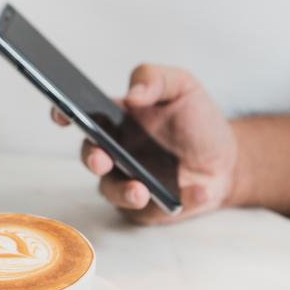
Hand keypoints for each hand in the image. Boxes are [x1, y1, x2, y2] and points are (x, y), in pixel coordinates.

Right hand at [51, 64, 237, 224]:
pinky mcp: (147, 209)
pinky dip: (177, 201)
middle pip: (90, 156)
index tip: (62, 114)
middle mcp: (115, 153)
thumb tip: (132, 94)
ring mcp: (128, 182)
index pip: (82, 116)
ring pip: (113, 191)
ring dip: (124, 192)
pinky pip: (153, 211)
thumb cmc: (197, 120)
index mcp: (116, 121)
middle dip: (92, 158)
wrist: (227, 159)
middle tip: (102, 159)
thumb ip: (154, 78)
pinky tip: (198, 191)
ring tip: (141, 190)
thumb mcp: (181, 86)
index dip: (64, 113)